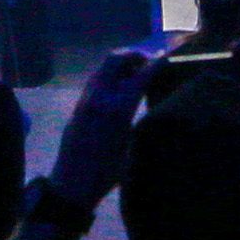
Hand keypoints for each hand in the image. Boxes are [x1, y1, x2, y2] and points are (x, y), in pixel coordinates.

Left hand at [46, 46, 155, 205]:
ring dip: (120, 64)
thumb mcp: (129, 144)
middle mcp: (100, 97)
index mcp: (117, 109)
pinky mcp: (78, 105)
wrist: (73, 184)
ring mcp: (86, 99)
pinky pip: (95, 80)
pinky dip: (109, 75)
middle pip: (116, 60)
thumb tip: (144, 97)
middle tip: (149, 63)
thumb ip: (134, 116)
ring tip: (135, 73)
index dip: (155, 64)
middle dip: (134, 56)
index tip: (167, 57)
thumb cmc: (107, 172)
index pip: (140, 75)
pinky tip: (119, 87)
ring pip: (103, 67)